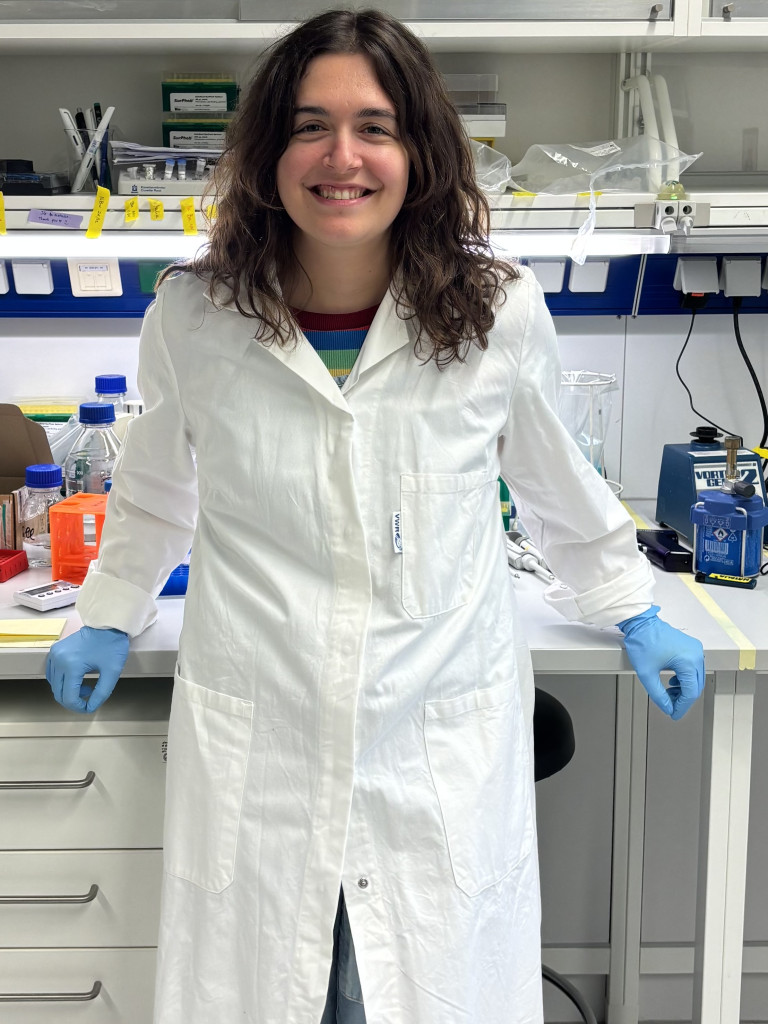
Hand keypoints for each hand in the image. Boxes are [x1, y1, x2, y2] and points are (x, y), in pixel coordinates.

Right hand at [46, 626, 129, 712]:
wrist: (108, 624)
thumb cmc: (112, 646)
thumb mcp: (112, 672)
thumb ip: (101, 693)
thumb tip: (90, 708)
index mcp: (71, 666)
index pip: (68, 698)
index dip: (79, 707)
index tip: (89, 707)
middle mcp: (58, 660)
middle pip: (58, 693)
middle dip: (73, 701)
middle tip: (89, 698)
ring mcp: (54, 655)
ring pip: (54, 685)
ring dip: (68, 691)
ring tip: (86, 687)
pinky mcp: (54, 651)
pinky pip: (52, 674)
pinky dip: (62, 681)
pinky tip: (76, 680)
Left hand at [617, 605, 704, 719]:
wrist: (640, 623)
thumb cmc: (642, 641)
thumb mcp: (647, 673)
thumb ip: (658, 694)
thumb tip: (667, 707)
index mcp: (688, 661)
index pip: (690, 692)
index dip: (681, 707)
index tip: (673, 714)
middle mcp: (695, 654)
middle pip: (696, 686)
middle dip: (683, 699)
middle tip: (670, 706)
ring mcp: (695, 649)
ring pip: (696, 679)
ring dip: (684, 689)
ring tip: (669, 694)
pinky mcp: (690, 647)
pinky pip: (693, 668)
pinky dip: (684, 679)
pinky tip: (672, 682)